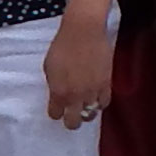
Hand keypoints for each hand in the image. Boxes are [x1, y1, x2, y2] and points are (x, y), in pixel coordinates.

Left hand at [44, 6, 112, 129]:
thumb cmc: (62, 45)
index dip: (56, 112)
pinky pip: (104, 103)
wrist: (84, 32)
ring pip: (90, 115)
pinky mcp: (106, 84)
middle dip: (71, 121)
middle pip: (73, 123)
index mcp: (58, 92)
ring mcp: (92, 92)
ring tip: (85, 105)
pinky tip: (96, 98)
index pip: (55, 114)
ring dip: (86, 112)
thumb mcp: (49, 66)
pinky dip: (99, 103)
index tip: (57, 108)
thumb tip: (57, 93)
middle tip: (71, 115)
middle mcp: (75, 97)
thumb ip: (53, 84)